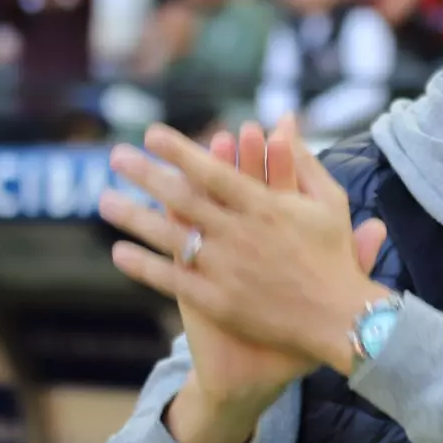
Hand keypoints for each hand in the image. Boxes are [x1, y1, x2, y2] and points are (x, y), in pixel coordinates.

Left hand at [99, 122, 389, 376]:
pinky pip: (171, 279)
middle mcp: (239, 233)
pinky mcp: (218, 301)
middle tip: (115, 156)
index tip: (151, 134)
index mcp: (265, 206)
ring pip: (168, 236)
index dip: (179, 150)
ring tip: (104, 200)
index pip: (211, 171)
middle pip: (181, 198)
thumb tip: (284, 124)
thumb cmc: (335, 258)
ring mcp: (225, 268)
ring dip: (133, 216)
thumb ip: (304, 162)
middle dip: (145, 174)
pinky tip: (118, 252)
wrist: (337, 318)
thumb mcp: (330, 202)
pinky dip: (142, 265)